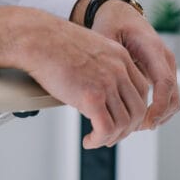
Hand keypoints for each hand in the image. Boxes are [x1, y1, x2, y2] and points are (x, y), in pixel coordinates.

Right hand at [0, 5, 149, 148]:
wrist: (37, 39)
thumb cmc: (54, 43)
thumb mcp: (90, 50)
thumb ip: (102, 67)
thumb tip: (101, 92)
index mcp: (121, 56)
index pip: (142, 90)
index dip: (134, 110)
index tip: (123, 120)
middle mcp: (119, 69)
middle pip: (138, 110)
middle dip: (126, 129)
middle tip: (111, 135)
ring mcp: (107, 83)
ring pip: (123, 123)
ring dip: (111, 137)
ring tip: (97, 139)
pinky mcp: (91, 97)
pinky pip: (106, 129)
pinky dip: (99, 140)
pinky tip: (89, 140)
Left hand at [80, 0, 179, 129]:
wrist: (121, 14)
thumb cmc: (112, 23)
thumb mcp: (105, 36)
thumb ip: (104, 57)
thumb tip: (98, 83)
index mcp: (153, 48)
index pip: (164, 82)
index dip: (158, 106)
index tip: (145, 123)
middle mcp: (165, 59)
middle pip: (173, 97)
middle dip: (157, 118)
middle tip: (131, 130)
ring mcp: (166, 67)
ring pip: (172, 101)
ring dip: (157, 118)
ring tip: (131, 127)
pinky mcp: (162, 74)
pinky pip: (167, 98)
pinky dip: (156, 112)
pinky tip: (135, 119)